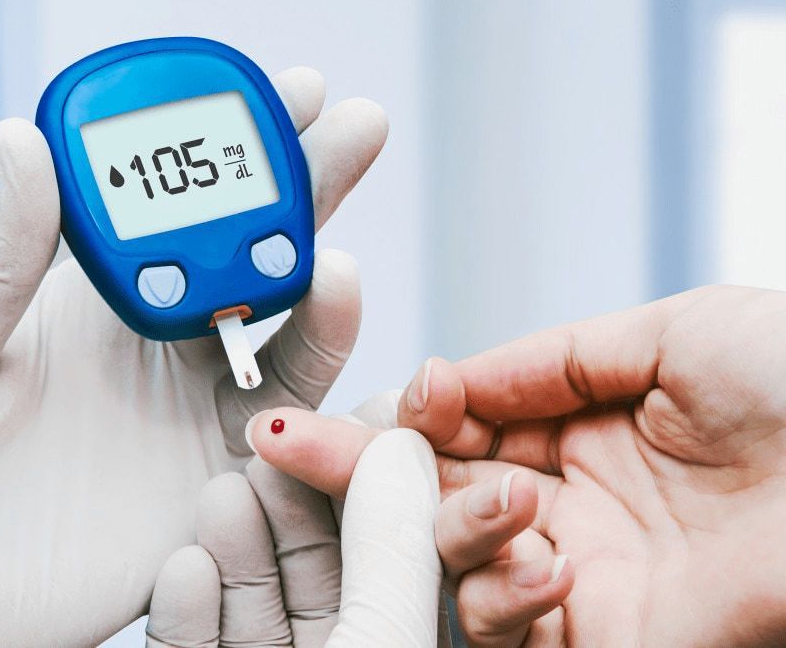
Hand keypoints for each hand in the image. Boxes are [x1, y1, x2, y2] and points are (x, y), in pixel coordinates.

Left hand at [0, 68, 387, 644]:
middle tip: (355, 126)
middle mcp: (154, 356)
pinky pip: (283, 437)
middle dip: (308, 189)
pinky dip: (315, 388)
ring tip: (333, 255)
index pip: (179, 213)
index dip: (232, 151)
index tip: (285, 92)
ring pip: (285, 344)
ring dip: (320, 293)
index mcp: (89, 306)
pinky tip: (330, 331)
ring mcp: (188, 423)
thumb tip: (22, 138)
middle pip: (252, 261)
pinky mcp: (208, 493)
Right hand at [146, 398, 444, 646]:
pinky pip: (195, 644)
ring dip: (235, 545)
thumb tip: (400, 449)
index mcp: (404, 641)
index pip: (397, 550)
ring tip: (220, 495)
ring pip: (255, 600)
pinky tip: (185, 568)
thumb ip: (390, 547)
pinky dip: (189, 608)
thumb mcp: (380, 640)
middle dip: (287, 507)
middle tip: (264, 444)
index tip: (348, 422)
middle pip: (317, 568)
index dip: (371, 483)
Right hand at [259, 285, 785, 645]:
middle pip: (430, 488)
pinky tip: (541, 551)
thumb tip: (451, 372)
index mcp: (585, 430)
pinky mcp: (591, 638)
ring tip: (505, 495)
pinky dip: (499, 591)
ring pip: (450, 558)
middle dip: (353, 466)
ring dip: (444, 522)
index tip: (378, 396)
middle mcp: (568, 503)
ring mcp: (576, 574)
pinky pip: (501, 627)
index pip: (464, 423)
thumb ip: (551, 356)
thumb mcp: (673, 334)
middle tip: (278, 440)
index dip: (410, 412)